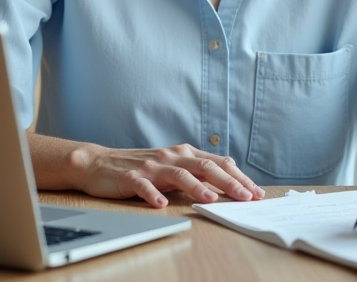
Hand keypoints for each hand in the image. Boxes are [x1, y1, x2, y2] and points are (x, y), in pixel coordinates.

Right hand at [73, 143, 265, 208]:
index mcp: (183, 153)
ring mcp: (151, 167)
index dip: (239, 177)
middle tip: (246, 197)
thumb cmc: (140, 167)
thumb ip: (196, 171)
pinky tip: (162, 204)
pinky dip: (154, 194)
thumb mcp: (172, 166)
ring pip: (179, 174)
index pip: (217, 162)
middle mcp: (171, 156)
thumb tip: (228, 179)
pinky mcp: (131, 177)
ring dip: (197, 187)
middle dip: (228, 182)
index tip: (257, 192)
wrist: (99, 163)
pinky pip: (144, 186)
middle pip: (204, 166)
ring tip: (212, 200)